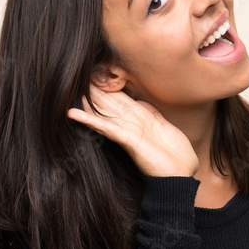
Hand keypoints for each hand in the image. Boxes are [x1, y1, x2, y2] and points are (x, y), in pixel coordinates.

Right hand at [66, 84, 198, 177]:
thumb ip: (153, 114)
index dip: (106, 86)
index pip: (119, 98)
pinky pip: (106, 127)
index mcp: (140, 118)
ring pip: (102, 112)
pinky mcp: (128, 141)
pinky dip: (89, 120)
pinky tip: (72, 114)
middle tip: (73, 77)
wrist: (181, 176)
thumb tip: (142, 102)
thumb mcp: (165, 128)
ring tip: (67, 92)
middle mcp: (130, 124)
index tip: (92, 73)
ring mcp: (128, 132)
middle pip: (107, 102)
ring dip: (86, 102)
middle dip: (93, 90)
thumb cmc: (177, 155)